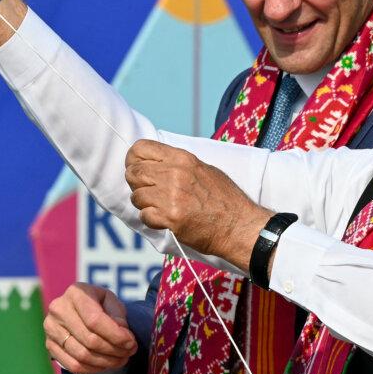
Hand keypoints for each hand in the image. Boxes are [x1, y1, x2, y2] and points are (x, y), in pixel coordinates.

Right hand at [44, 283, 137, 373]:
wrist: (78, 310)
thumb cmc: (99, 304)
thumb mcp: (111, 301)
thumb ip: (118, 315)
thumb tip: (122, 335)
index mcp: (75, 293)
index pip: (95, 320)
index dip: (115, 335)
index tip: (131, 343)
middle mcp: (58, 309)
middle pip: (89, 340)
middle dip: (114, 350)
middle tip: (130, 352)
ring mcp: (50, 328)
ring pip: (82, 355)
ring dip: (106, 362)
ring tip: (121, 360)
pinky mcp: (49, 345)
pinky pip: (72, 365)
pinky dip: (92, 369)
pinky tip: (106, 365)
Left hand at [125, 139, 269, 268]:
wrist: (238, 225)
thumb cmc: (225, 198)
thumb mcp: (204, 169)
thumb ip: (179, 164)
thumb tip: (155, 163)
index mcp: (183, 158)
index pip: (140, 148)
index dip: (133, 159)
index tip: (137, 168)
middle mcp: (175, 174)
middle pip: (133, 172)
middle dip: (135, 183)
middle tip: (147, 191)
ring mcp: (172, 196)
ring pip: (136, 196)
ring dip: (144, 204)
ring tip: (159, 207)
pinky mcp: (170, 218)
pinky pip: (144, 216)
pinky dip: (151, 219)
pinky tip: (164, 220)